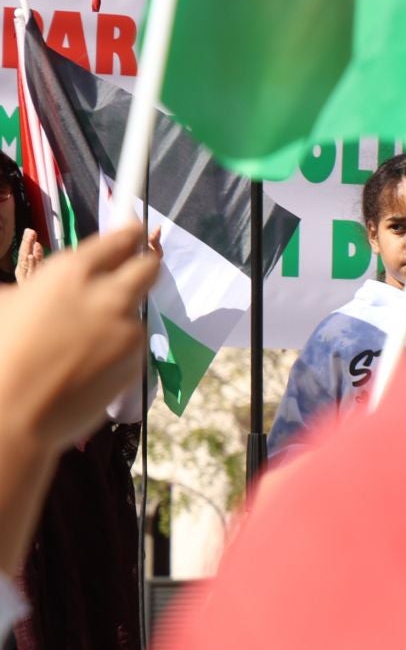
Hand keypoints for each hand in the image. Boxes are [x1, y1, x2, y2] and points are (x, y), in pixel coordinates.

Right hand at [0, 224, 159, 452]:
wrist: (11, 416)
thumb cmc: (0, 354)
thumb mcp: (7, 304)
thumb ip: (39, 288)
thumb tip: (48, 288)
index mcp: (71, 273)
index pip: (121, 239)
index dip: (129, 235)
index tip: (133, 233)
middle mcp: (108, 296)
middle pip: (148, 267)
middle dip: (143, 265)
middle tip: (132, 272)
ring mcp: (127, 330)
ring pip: (136, 312)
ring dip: (119, 318)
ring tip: (85, 340)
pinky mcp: (136, 362)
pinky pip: (131, 346)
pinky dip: (117, 350)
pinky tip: (87, 367)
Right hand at [14, 229, 40, 280]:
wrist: (34, 303)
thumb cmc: (35, 285)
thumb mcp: (36, 269)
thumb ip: (38, 256)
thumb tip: (36, 242)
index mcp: (22, 267)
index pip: (23, 251)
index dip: (26, 241)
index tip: (28, 230)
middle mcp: (22, 271)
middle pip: (23, 255)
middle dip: (27, 243)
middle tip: (31, 232)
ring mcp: (26, 276)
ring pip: (26, 262)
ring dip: (29, 250)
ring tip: (33, 242)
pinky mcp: (31, 282)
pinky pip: (31, 272)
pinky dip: (31, 263)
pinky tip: (31, 256)